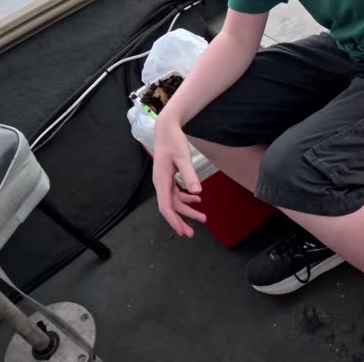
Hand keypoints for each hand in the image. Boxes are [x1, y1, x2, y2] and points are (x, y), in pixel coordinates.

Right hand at [152, 117, 205, 237]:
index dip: (174, 220)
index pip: (166, 206)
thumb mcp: (183, 158)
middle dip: (182, 220)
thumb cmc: (173, 142)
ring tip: (202, 217)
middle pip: (170, 207)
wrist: (166, 130)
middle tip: (193, 233)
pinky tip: (197, 198)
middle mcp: (160, 184)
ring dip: (187, 209)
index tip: (182, 231)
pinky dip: (186, 197)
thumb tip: (197, 192)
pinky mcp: (169, 177)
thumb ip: (190, 175)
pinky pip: (176, 192)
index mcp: (161, 182)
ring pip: (175, 200)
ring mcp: (164, 181)